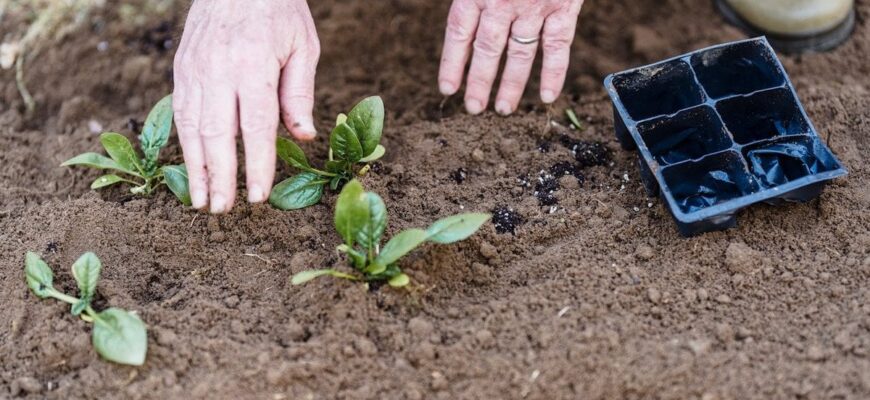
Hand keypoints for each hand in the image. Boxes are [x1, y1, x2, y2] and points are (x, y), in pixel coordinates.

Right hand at [172, 0, 319, 212]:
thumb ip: (299, 93)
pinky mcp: (181, 68)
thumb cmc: (277, 10)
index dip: (256, 165)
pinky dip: (183, 143)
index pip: (255, 127)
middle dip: (220, 176)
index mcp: (253, 66)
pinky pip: (180, 111)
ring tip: (200, 200)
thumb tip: (304, 138)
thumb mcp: (303, 46)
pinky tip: (190, 167)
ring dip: (195, 167)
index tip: (257, 197)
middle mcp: (219, 70)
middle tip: (223, 210)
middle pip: (217, 134)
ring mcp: (195, 69)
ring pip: (191, 127)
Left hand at [438, 0, 583, 114]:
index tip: (448, 89)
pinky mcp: (563, 6)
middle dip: (479, 82)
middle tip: (473, 109)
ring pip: (519, 53)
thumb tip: (460, 19)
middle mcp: (503, 1)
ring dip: (511, 84)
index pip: (459, 32)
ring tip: (503, 109)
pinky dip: (554, 72)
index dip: (452, 62)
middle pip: (487, 49)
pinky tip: (547, 96)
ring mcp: (535, 6)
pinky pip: (558, 45)